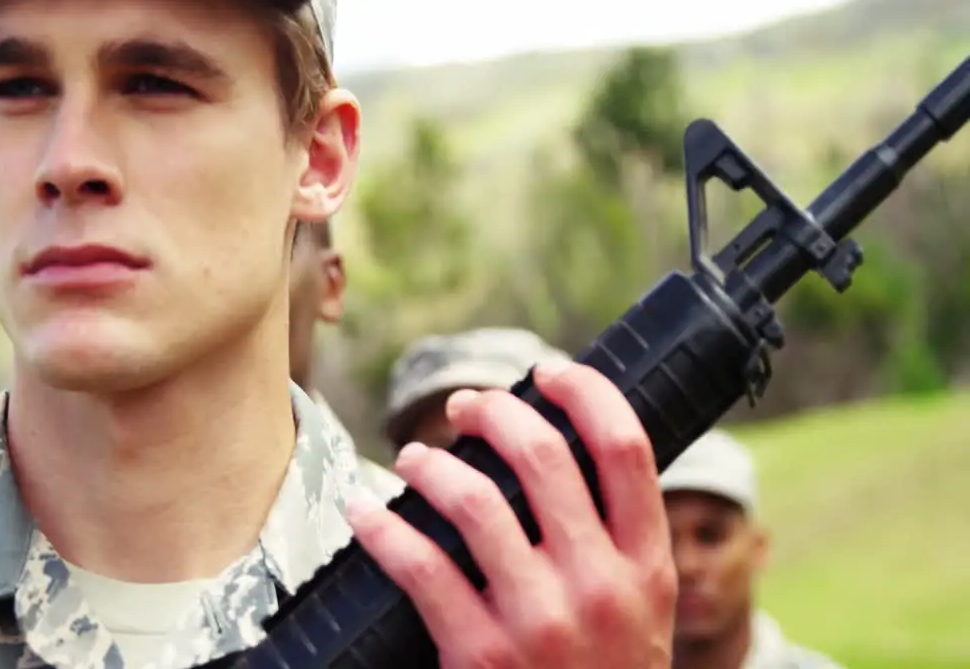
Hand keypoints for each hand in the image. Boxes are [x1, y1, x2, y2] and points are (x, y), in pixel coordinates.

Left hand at [346, 362, 676, 667]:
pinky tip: (364, 511)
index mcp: (647, 566)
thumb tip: (555, 453)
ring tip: (414, 460)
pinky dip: (381, 528)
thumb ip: (615, 540)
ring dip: (433, 464)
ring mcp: (539, 620)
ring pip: (474, 501)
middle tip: (466, 408)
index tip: (546, 372)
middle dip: (494, 413)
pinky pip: (419, 566)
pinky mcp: (479, 653)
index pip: (624, 446)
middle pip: (542, 456)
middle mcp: (599, 584)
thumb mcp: (641, 612)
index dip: (583, 392)